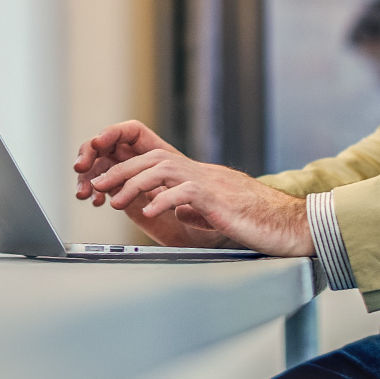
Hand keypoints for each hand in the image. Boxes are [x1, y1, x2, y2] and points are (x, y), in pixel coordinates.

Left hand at [73, 121, 311, 256]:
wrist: (283, 224)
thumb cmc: (249, 221)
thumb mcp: (207, 214)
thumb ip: (186, 208)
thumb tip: (169, 209)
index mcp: (191, 175)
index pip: (152, 154)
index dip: (124, 157)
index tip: (101, 170)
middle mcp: (197, 172)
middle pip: (150, 157)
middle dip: (118, 168)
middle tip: (96, 185)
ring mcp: (207, 183)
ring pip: (163, 169)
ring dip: (134, 183)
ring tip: (115, 200)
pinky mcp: (218, 199)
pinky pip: (186, 193)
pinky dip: (165, 200)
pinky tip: (150, 211)